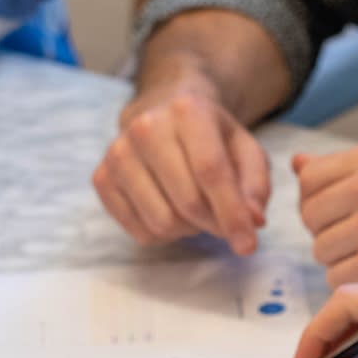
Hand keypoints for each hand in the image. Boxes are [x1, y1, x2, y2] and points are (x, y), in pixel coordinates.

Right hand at [94, 83, 270, 254]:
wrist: (163, 115)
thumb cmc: (212, 138)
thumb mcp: (246, 152)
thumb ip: (256, 186)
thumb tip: (254, 220)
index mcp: (187, 111)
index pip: (211, 171)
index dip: (232, 214)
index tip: (248, 246)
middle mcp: (146, 127)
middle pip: (187, 201)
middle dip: (213, 223)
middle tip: (223, 219)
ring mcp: (118, 153)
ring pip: (162, 221)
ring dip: (188, 228)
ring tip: (195, 209)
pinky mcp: (102, 178)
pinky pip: (140, 231)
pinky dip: (163, 234)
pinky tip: (170, 210)